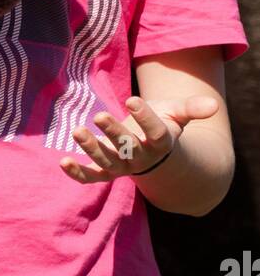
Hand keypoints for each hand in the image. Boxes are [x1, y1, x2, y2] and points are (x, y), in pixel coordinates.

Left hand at [59, 93, 218, 184]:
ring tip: (76, 130)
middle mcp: (141, 157)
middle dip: (114, 133)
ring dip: (91, 148)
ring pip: (107, 162)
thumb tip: (213, 105)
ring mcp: (123, 166)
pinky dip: (78, 173)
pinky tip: (63, 162)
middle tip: (100, 115)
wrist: (157, 154)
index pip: (154, 132)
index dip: (145, 117)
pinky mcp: (107, 170)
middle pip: (127, 148)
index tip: (132, 99)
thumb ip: (192, 109)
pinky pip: (93, 176)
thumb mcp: (179, 114)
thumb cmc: (165, 126)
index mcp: (161, 142)